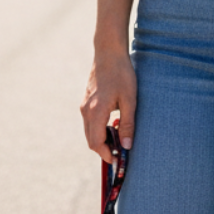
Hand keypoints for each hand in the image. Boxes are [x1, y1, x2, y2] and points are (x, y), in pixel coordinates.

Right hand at [80, 48, 136, 165]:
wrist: (109, 52)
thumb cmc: (121, 74)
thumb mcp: (130, 100)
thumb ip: (127, 124)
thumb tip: (126, 146)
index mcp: (96, 112)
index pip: (96, 142)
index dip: (106, 154)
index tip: (117, 160)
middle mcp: (86, 110)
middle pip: (91, 139)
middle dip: (104, 149)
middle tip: (119, 153)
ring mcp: (84, 105)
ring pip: (89, 131)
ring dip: (101, 139)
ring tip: (119, 139)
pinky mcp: (86, 101)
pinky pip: (89, 122)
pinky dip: (99, 129)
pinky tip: (113, 125)